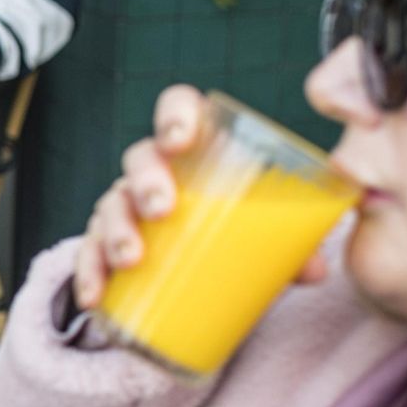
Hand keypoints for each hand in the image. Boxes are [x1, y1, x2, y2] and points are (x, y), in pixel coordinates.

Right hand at [76, 85, 329, 309]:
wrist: (199, 268)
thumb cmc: (233, 232)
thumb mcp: (264, 232)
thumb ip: (291, 244)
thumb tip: (317, 270)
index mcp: (194, 151)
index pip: (178, 109)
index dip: (175, 115)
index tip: (181, 138)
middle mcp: (153, 173)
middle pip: (139, 159)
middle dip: (146, 179)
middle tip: (163, 207)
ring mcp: (125, 209)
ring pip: (109, 206)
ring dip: (116, 229)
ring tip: (132, 259)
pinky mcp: (107, 249)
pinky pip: (89, 255)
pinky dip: (89, 275)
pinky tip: (94, 297)